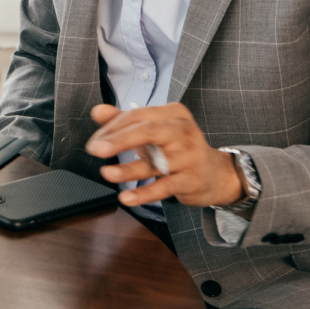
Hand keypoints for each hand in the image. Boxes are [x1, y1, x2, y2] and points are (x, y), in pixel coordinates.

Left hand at [85, 103, 242, 208]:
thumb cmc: (176, 149)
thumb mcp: (152, 130)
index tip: (94, 143)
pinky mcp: (191, 180)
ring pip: (154, 162)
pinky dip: (143, 193)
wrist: (214, 174)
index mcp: (172, 114)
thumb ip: (124, 120)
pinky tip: (126, 197)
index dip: (112, 129)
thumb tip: (98, 111)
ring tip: (107, 174)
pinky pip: (163, 187)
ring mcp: (189, 156)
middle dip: (118, 140)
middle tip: (96, 149)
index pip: (137, 116)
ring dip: (127, 170)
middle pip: (147, 131)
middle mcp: (183, 131)